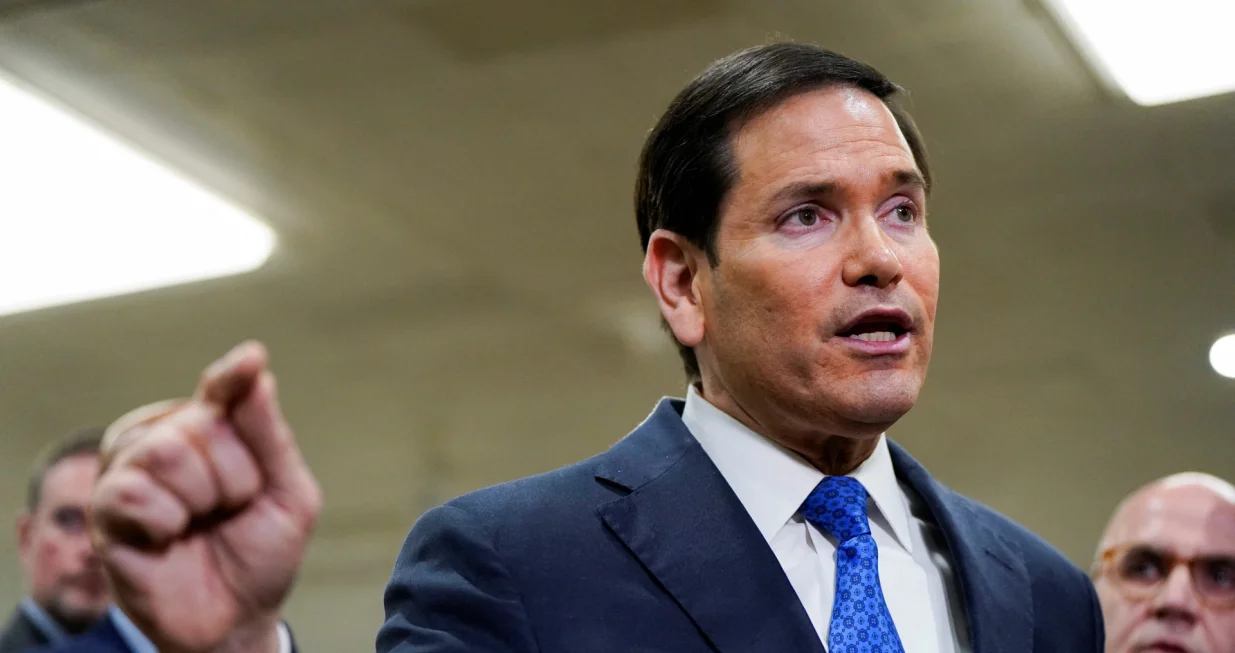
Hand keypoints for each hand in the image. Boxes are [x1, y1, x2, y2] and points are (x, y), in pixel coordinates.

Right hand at [91, 341, 320, 652]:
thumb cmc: (262, 553)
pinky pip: (133, 493)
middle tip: (229, 510)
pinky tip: (168, 538)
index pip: (221, 389)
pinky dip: (165, 521)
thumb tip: (254, 367)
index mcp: (212, 429)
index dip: (233, 377)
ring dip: (201, 498)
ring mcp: (132, 472)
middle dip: (234, 476)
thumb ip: (268, 434)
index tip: (251, 362)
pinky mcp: (105, 511)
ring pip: (165, 451)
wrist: (237, 617)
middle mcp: (166, 440)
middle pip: (199, 423)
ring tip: (200, 524)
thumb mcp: (288, 493)